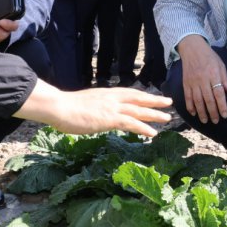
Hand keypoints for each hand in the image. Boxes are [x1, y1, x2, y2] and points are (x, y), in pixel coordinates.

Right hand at [25, 86, 171, 136]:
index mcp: (106, 94)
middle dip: (154, 100)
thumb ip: (95, 108)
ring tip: (167, 117)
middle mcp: (112, 98)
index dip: (142, 95)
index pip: (129, 93)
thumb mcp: (85, 104)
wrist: (58, 107)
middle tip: (168, 102)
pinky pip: (131, 123)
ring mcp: (112, 108)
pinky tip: (153, 133)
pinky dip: (143, 128)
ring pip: (139, 110)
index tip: (152, 96)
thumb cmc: (65, 108)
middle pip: (138, 98)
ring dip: (154, 114)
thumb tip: (96, 113)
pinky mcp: (109, 118)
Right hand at [176, 35, 226, 123]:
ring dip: (201, 112)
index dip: (222, 106)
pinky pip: (187, 97)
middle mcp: (203, 80)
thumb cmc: (209, 56)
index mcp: (213, 75)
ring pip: (197, 101)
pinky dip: (190, 106)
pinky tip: (193, 113)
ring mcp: (193, 82)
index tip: (225, 115)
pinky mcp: (186, 83)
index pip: (218, 93)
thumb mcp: (220, 64)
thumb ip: (225, 79)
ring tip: (205, 121)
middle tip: (216, 121)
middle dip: (212, 112)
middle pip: (208, 100)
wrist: (192, 48)